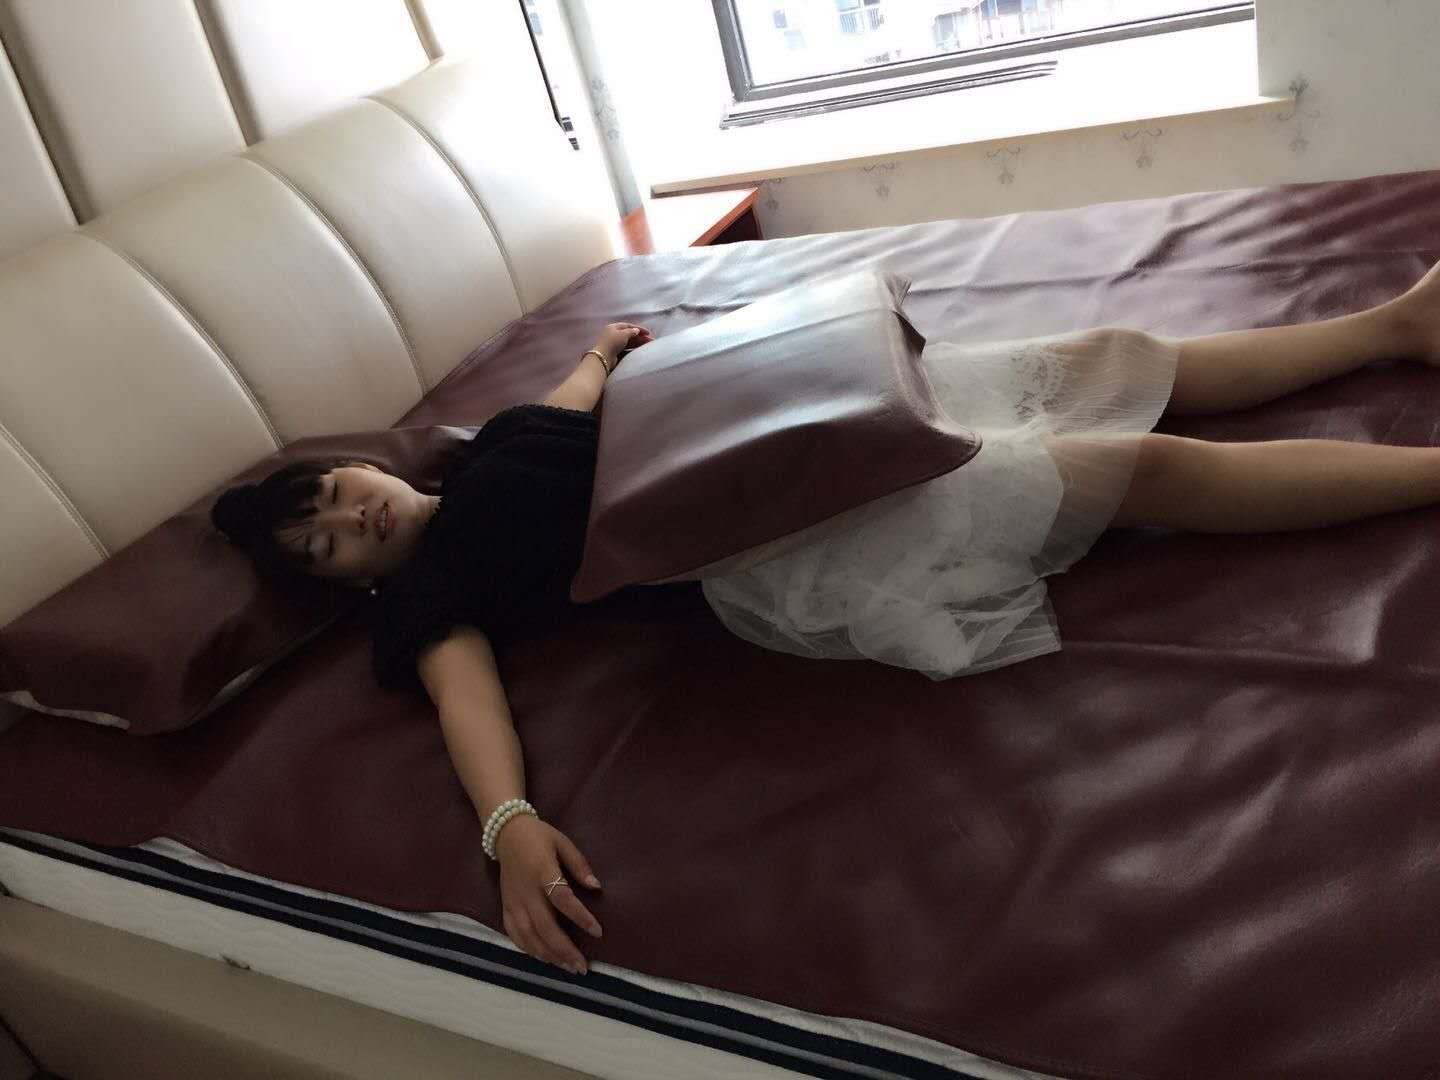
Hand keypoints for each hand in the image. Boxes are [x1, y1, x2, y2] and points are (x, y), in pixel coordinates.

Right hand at [495, 814, 603, 974]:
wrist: (506, 834)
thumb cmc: (539, 837)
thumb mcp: (563, 842)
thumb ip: (580, 865)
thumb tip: (596, 887)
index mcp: (542, 872)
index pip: (562, 900)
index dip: (580, 917)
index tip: (598, 932)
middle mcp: (526, 892)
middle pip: (545, 927)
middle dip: (564, 950)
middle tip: (582, 967)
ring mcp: (513, 902)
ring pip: (528, 937)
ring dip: (548, 956)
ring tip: (567, 968)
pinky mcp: (505, 908)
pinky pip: (514, 935)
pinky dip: (529, 950)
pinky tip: (544, 958)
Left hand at [594, 322, 653, 360]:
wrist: (603, 357)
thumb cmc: (613, 342)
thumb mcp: (623, 334)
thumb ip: (631, 331)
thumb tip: (636, 330)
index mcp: (613, 327)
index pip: (628, 326)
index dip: (638, 328)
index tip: (648, 333)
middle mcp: (613, 334)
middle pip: (629, 334)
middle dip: (640, 337)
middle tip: (650, 340)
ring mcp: (614, 344)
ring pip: (628, 342)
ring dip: (638, 343)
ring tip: (648, 346)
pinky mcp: (615, 352)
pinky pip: (626, 349)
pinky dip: (633, 349)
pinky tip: (640, 351)